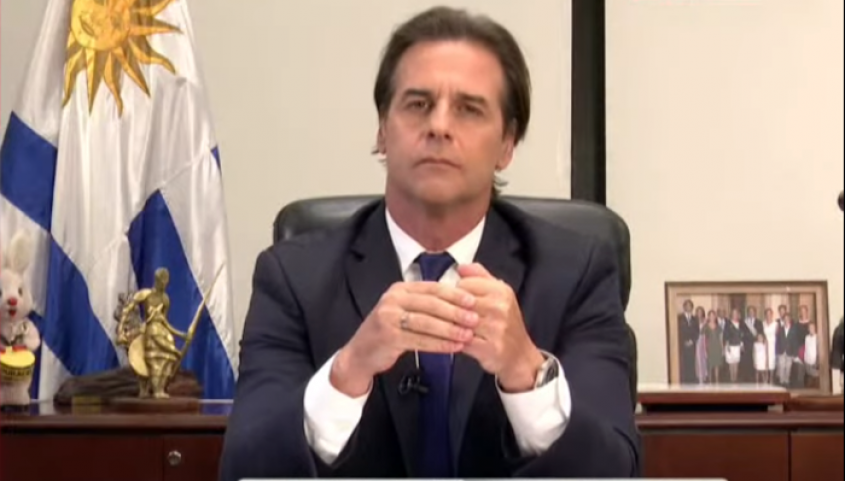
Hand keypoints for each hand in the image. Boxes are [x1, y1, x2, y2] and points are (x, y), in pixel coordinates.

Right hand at [331, 282, 478, 396]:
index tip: (473, 301)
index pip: (433, 288)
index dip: (455, 294)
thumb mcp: (404, 310)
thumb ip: (425, 304)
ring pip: (426, 322)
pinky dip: (439, 344)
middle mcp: (393, 299)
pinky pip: (419, 340)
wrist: (360, 354)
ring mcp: (388, 317)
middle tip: (475, 318)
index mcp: (400, 289)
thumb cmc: (388, 332)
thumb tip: (459, 302)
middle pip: (431, 303)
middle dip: (455, 312)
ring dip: (449, 329)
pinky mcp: (388, 336)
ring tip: (467, 335)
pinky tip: (453, 347)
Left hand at [457, 263, 544, 392]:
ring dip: (448, 324)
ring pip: (458, 321)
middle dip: (450, 308)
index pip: (464, 284)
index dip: (455, 292)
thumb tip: (460, 267)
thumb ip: (480, 276)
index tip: (455, 299)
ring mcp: (495, 328)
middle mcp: (499, 308)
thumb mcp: (499, 294)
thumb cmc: (505, 322)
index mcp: (501, 291)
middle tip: (446, 314)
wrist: (520, 355)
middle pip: (459, 302)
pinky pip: (461, 340)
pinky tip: (451, 339)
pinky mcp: (489, 348)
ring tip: (445, 326)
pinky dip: (452, 340)